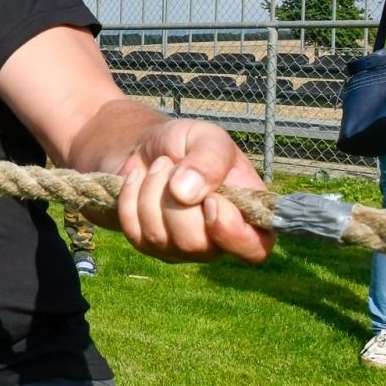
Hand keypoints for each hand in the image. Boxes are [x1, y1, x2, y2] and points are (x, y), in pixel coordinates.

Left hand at [113, 119, 272, 263]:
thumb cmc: (188, 144)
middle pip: (196, 244)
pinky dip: (130, 198)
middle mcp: (217, 240)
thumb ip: (209, 159)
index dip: (232, 232)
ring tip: (158, 167)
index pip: (254, 249)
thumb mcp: (206, 137)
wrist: (148, 148)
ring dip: (150, 193)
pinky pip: (134, 233)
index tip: (211, 200)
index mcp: (247, 215)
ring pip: (160, 238)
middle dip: (175, 201)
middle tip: (171, 164)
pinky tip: (137, 179)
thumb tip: (186, 194)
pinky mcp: (150, 246)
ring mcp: (181, 248)